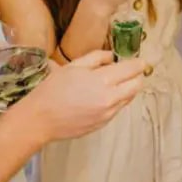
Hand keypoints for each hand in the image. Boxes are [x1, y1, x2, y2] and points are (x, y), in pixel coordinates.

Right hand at [17, 50, 144, 141]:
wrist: (40, 119)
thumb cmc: (54, 89)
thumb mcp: (74, 65)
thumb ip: (97, 57)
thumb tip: (112, 57)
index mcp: (103, 80)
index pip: (132, 70)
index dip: (139, 64)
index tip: (140, 60)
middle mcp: (110, 98)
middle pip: (137, 85)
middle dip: (137, 76)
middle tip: (130, 70)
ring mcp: (108, 113)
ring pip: (129, 98)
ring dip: (128, 88)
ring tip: (114, 82)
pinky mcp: (103, 124)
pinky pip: (118, 109)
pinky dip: (117, 99)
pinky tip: (103, 95)